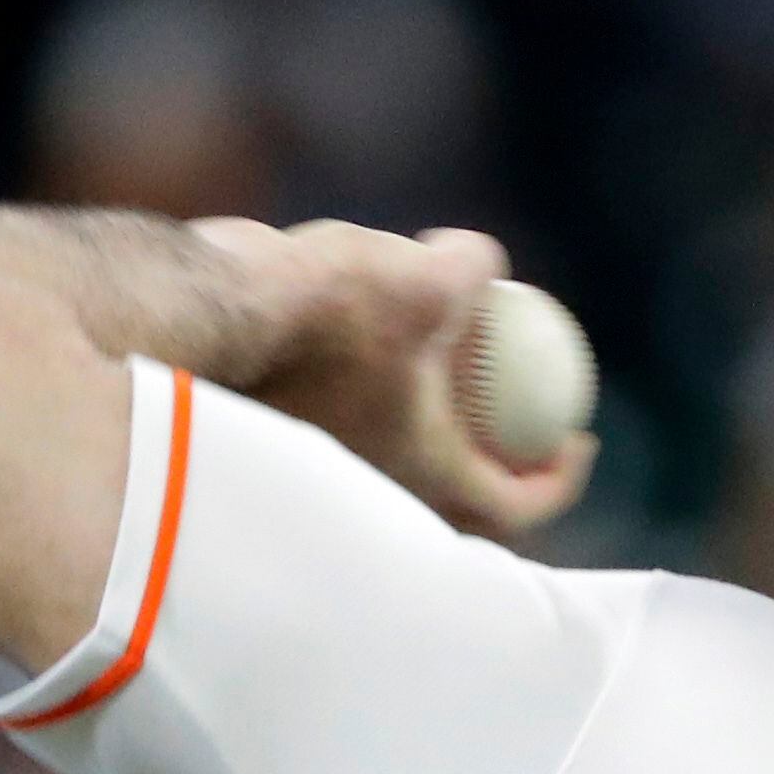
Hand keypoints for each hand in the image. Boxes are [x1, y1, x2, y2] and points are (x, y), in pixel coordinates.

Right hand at [189, 218, 596, 536]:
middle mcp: (372, 494)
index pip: (516, 509)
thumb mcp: (426, 278)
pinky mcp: (274, 436)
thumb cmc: (322, 312)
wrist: (197, 317)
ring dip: (423, 420)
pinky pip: (340, 428)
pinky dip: (366, 394)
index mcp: (425, 478)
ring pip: (391, 460)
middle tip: (515, 417)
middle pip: (454, 500)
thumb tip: (483, 263)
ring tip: (439, 351)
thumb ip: (472, 269)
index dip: (558, 480)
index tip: (577, 441)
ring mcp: (318, 472)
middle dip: (491, 462)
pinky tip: (363, 327)